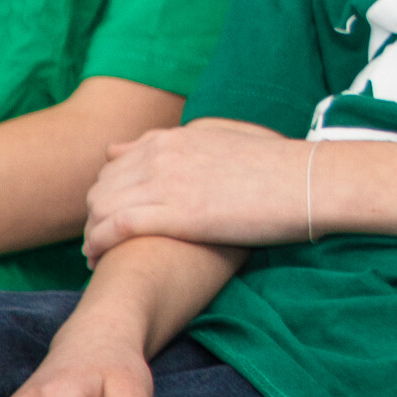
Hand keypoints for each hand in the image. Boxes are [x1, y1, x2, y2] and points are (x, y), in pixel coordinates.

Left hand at [84, 119, 307, 261]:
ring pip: (101, 206)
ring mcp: (167, 180)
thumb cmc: (278, 168)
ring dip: (90, 232)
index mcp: (177, 137)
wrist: (306, 182)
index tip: (110, 215)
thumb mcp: (230, 141)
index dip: (108, 191)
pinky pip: (114, 227)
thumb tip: (168, 144)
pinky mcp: (175, 213)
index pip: (118, 161)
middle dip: (93, 214)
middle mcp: (164, 153)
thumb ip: (193, 142)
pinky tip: (98, 260)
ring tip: (93, 255)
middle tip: (98, 241)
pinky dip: (98, 244)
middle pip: (102, 184)